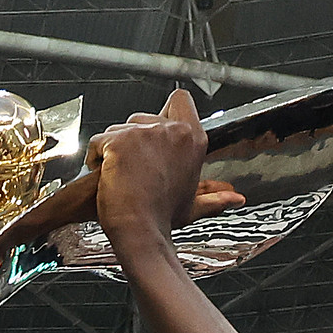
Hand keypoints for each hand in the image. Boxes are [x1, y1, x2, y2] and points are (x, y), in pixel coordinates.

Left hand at [88, 90, 242, 247]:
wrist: (140, 232)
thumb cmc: (162, 219)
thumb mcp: (193, 205)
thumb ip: (215, 198)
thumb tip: (236, 200)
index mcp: (193, 139)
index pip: (179, 101)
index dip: (163, 112)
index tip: (154, 131)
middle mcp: (172, 131)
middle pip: (142, 116)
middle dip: (133, 138)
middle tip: (133, 167)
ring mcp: (145, 133)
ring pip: (118, 128)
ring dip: (113, 149)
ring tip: (119, 175)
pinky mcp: (119, 141)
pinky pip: (98, 141)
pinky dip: (96, 157)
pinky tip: (105, 175)